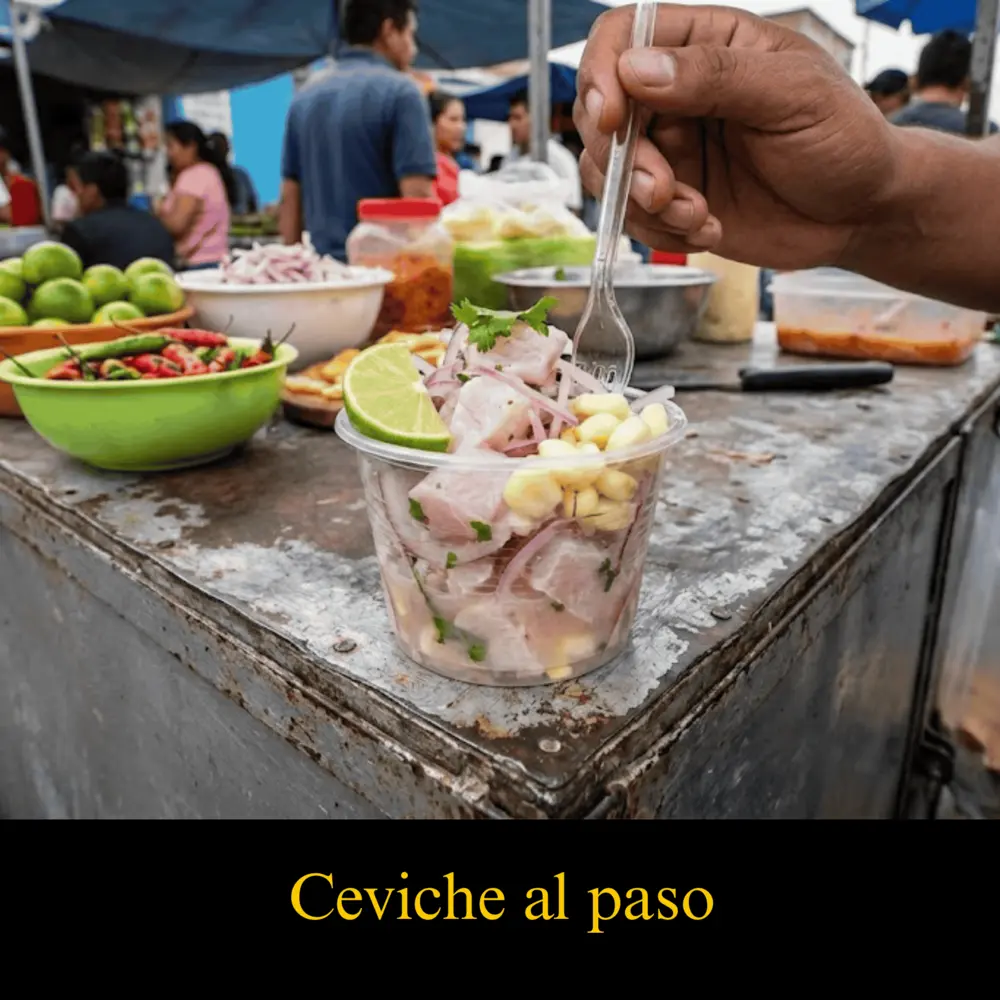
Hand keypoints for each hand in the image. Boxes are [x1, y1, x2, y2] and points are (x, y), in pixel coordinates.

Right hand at [573, 4, 899, 269]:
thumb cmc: (844, 139)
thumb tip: (638, 69)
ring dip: (642, 203)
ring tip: (697, 217)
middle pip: (602, 111)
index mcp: (708, 45)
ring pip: (609, 170)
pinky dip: (660, 231)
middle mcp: (679, 94)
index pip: (624, 35)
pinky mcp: (673, 199)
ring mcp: (672, 149)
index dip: (603, 72)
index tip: (611, 118)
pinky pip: (632, 215)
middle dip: (624, 159)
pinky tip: (707, 231)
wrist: (862, 214)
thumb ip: (716, 77)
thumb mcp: (793, 95)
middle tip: (662, 191)